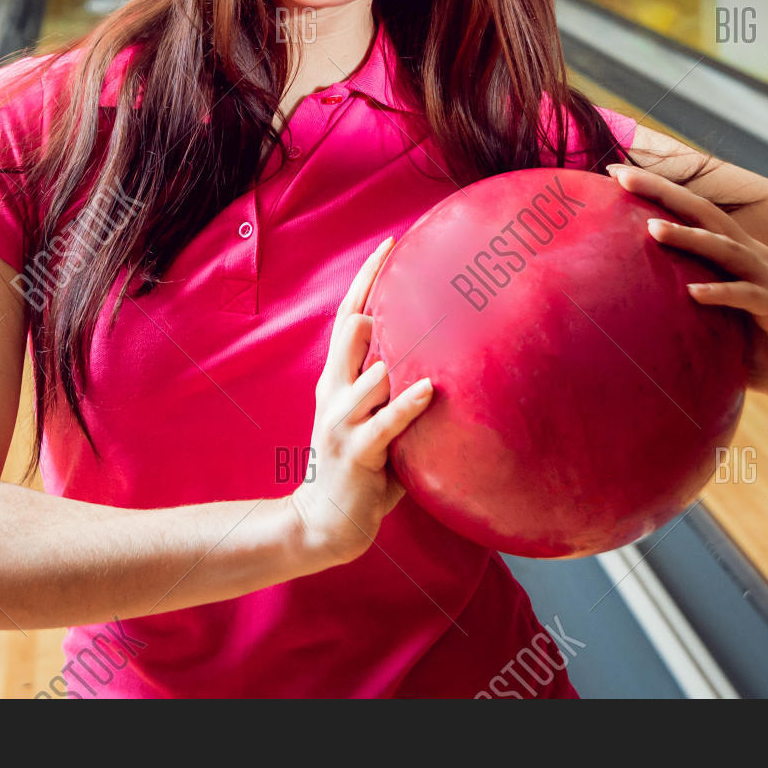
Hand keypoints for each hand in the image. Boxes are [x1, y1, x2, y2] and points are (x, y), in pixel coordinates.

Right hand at [288, 236, 434, 566]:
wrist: (321, 523)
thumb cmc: (360, 472)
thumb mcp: (373, 423)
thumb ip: (395, 394)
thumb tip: (445, 366)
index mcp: (338, 380)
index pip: (350, 318)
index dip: (366, 280)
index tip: (389, 244)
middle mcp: (334, 392)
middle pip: (351, 330)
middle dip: (374, 292)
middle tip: (403, 258)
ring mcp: (342, 421)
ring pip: (368, 373)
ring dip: (395, 355)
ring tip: (429, 328)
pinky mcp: (356, 452)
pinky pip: (385, 423)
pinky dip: (406, 405)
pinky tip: (429, 389)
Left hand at [608, 164, 767, 401]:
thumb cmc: (763, 345)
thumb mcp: (716, 323)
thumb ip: (682, 309)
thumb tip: (629, 312)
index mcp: (736, 253)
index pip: (692, 213)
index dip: (656, 191)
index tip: (614, 175)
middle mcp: (753, 257)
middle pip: (705, 214)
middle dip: (663, 193)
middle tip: (622, 177)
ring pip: (725, 249)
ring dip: (689, 238)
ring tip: (652, 229)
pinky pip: (748, 297)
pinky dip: (720, 293)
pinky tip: (693, 293)